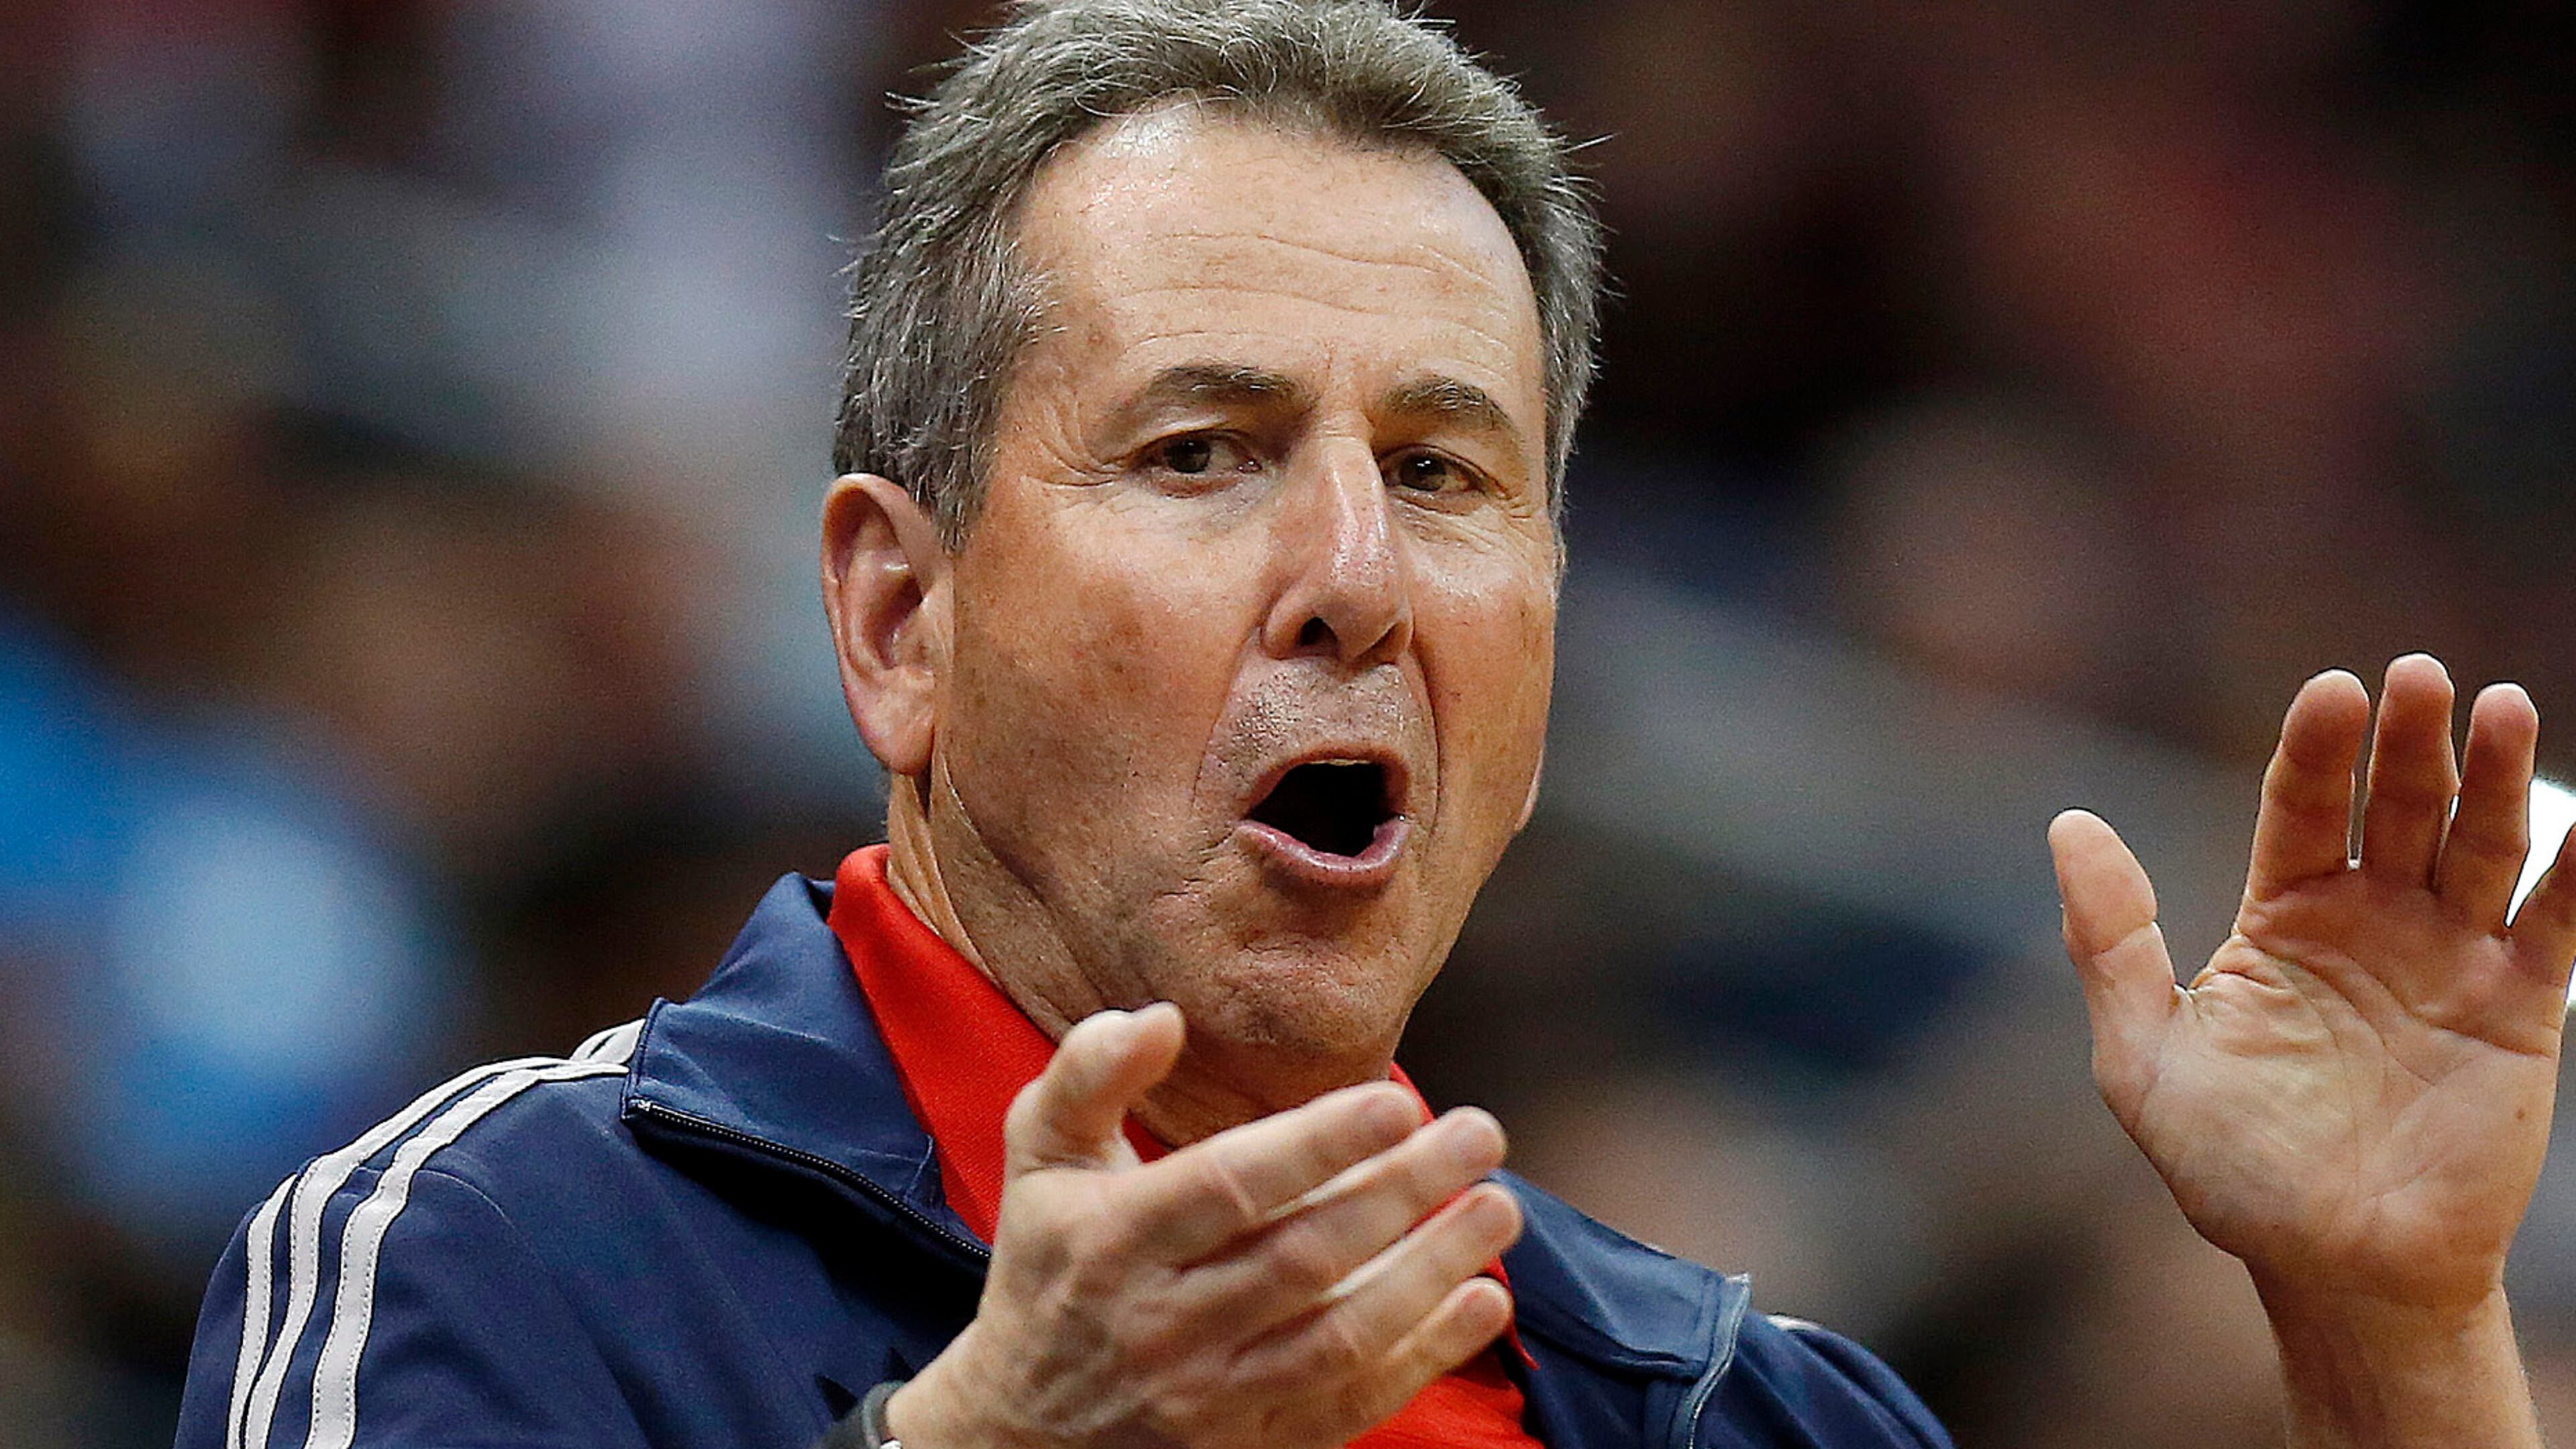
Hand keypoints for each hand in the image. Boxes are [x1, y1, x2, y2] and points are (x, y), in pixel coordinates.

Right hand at [886, 1003, 1520, 1448]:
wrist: (1019, 1430)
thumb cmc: (1047, 1264)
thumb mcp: (1039, 1157)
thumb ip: (1088, 1072)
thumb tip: (1161, 1016)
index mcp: (1114, 1238)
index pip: (1229, 1187)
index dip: (1317, 1145)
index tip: (1396, 1099)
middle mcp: (1164, 1323)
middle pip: (1302, 1257)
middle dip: (1401, 1192)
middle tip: (1480, 1133)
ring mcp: (1213, 1395)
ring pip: (1339, 1336)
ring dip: (1432, 1272)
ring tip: (1500, 1208)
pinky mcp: (1253, 1446)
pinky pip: (1351, 1404)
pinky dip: (1426, 1358)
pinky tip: (1483, 1302)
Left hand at [2052, 655, 2575, 1445]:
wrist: (2336, 1268)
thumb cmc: (2232, 1171)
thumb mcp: (2144, 1061)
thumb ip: (2109, 943)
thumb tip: (2069, 822)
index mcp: (2283, 919)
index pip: (2300, 807)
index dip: (2316, 749)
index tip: (2331, 690)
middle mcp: (2371, 921)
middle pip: (2395, 805)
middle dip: (2407, 740)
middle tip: (2415, 677)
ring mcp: (2450, 957)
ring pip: (2480, 843)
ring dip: (2497, 773)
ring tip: (2503, 706)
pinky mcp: (2521, 1006)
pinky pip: (2558, 922)